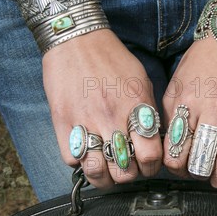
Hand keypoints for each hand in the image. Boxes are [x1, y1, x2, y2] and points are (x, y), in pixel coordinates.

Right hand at [43, 29, 161, 187]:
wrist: (76, 39)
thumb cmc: (111, 58)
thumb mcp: (141, 81)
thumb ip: (148, 111)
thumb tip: (154, 139)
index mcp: (136, 108)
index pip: (151, 156)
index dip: (151, 167)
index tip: (146, 164)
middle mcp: (112, 118)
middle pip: (125, 171)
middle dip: (128, 175)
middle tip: (125, 167)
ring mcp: (85, 122)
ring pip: (97, 173)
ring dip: (103, 177)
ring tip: (105, 170)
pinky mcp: (62, 122)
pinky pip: (71, 160)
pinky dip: (79, 162)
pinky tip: (85, 152)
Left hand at [162, 37, 216, 187]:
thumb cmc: (200, 64)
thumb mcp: (176, 88)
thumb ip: (173, 119)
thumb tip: (172, 150)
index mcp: (188, 103)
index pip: (177, 153)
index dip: (176, 168)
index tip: (179, 167)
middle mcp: (214, 109)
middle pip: (203, 164)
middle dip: (197, 175)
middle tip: (198, 173)